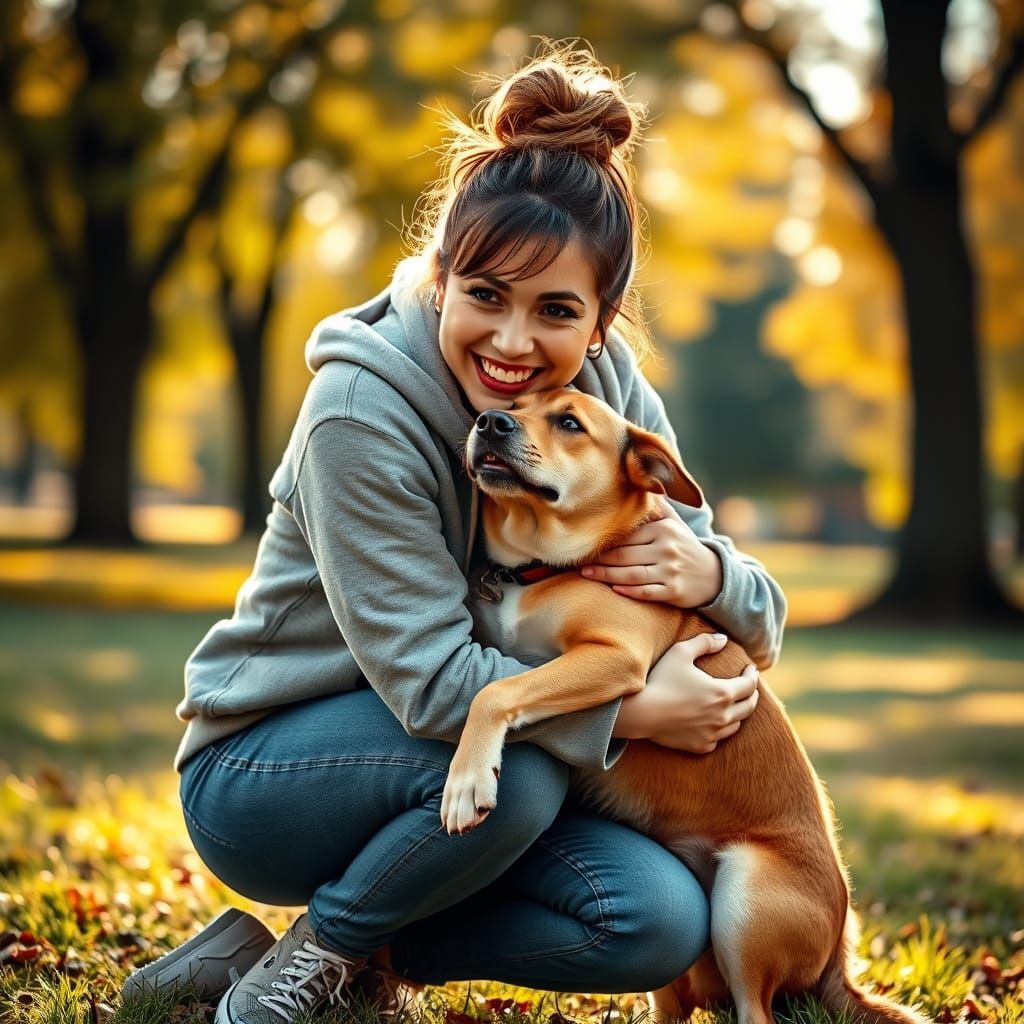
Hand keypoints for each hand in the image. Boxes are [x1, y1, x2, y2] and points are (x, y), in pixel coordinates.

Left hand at [581, 496, 722, 607]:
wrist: (713, 575)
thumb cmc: (684, 546)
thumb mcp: (674, 522)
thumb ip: (656, 506)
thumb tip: (639, 481)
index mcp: (664, 529)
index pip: (627, 536)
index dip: (604, 541)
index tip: (585, 543)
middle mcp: (667, 549)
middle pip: (625, 555)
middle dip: (600, 559)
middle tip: (577, 562)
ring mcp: (671, 571)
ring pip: (632, 575)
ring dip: (606, 576)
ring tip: (586, 574)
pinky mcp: (674, 591)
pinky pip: (647, 592)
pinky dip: (630, 591)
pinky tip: (614, 590)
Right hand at [613, 633, 758, 753]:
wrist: (640, 712)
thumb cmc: (660, 679)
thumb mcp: (681, 652)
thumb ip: (704, 642)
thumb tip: (723, 639)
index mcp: (722, 692)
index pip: (749, 685)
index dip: (752, 675)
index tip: (751, 668)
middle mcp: (723, 716)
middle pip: (749, 707)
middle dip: (752, 695)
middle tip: (750, 687)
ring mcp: (712, 734)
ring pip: (736, 725)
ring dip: (739, 713)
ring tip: (735, 705)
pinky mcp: (700, 746)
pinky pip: (717, 739)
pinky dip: (720, 730)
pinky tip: (715, 724)